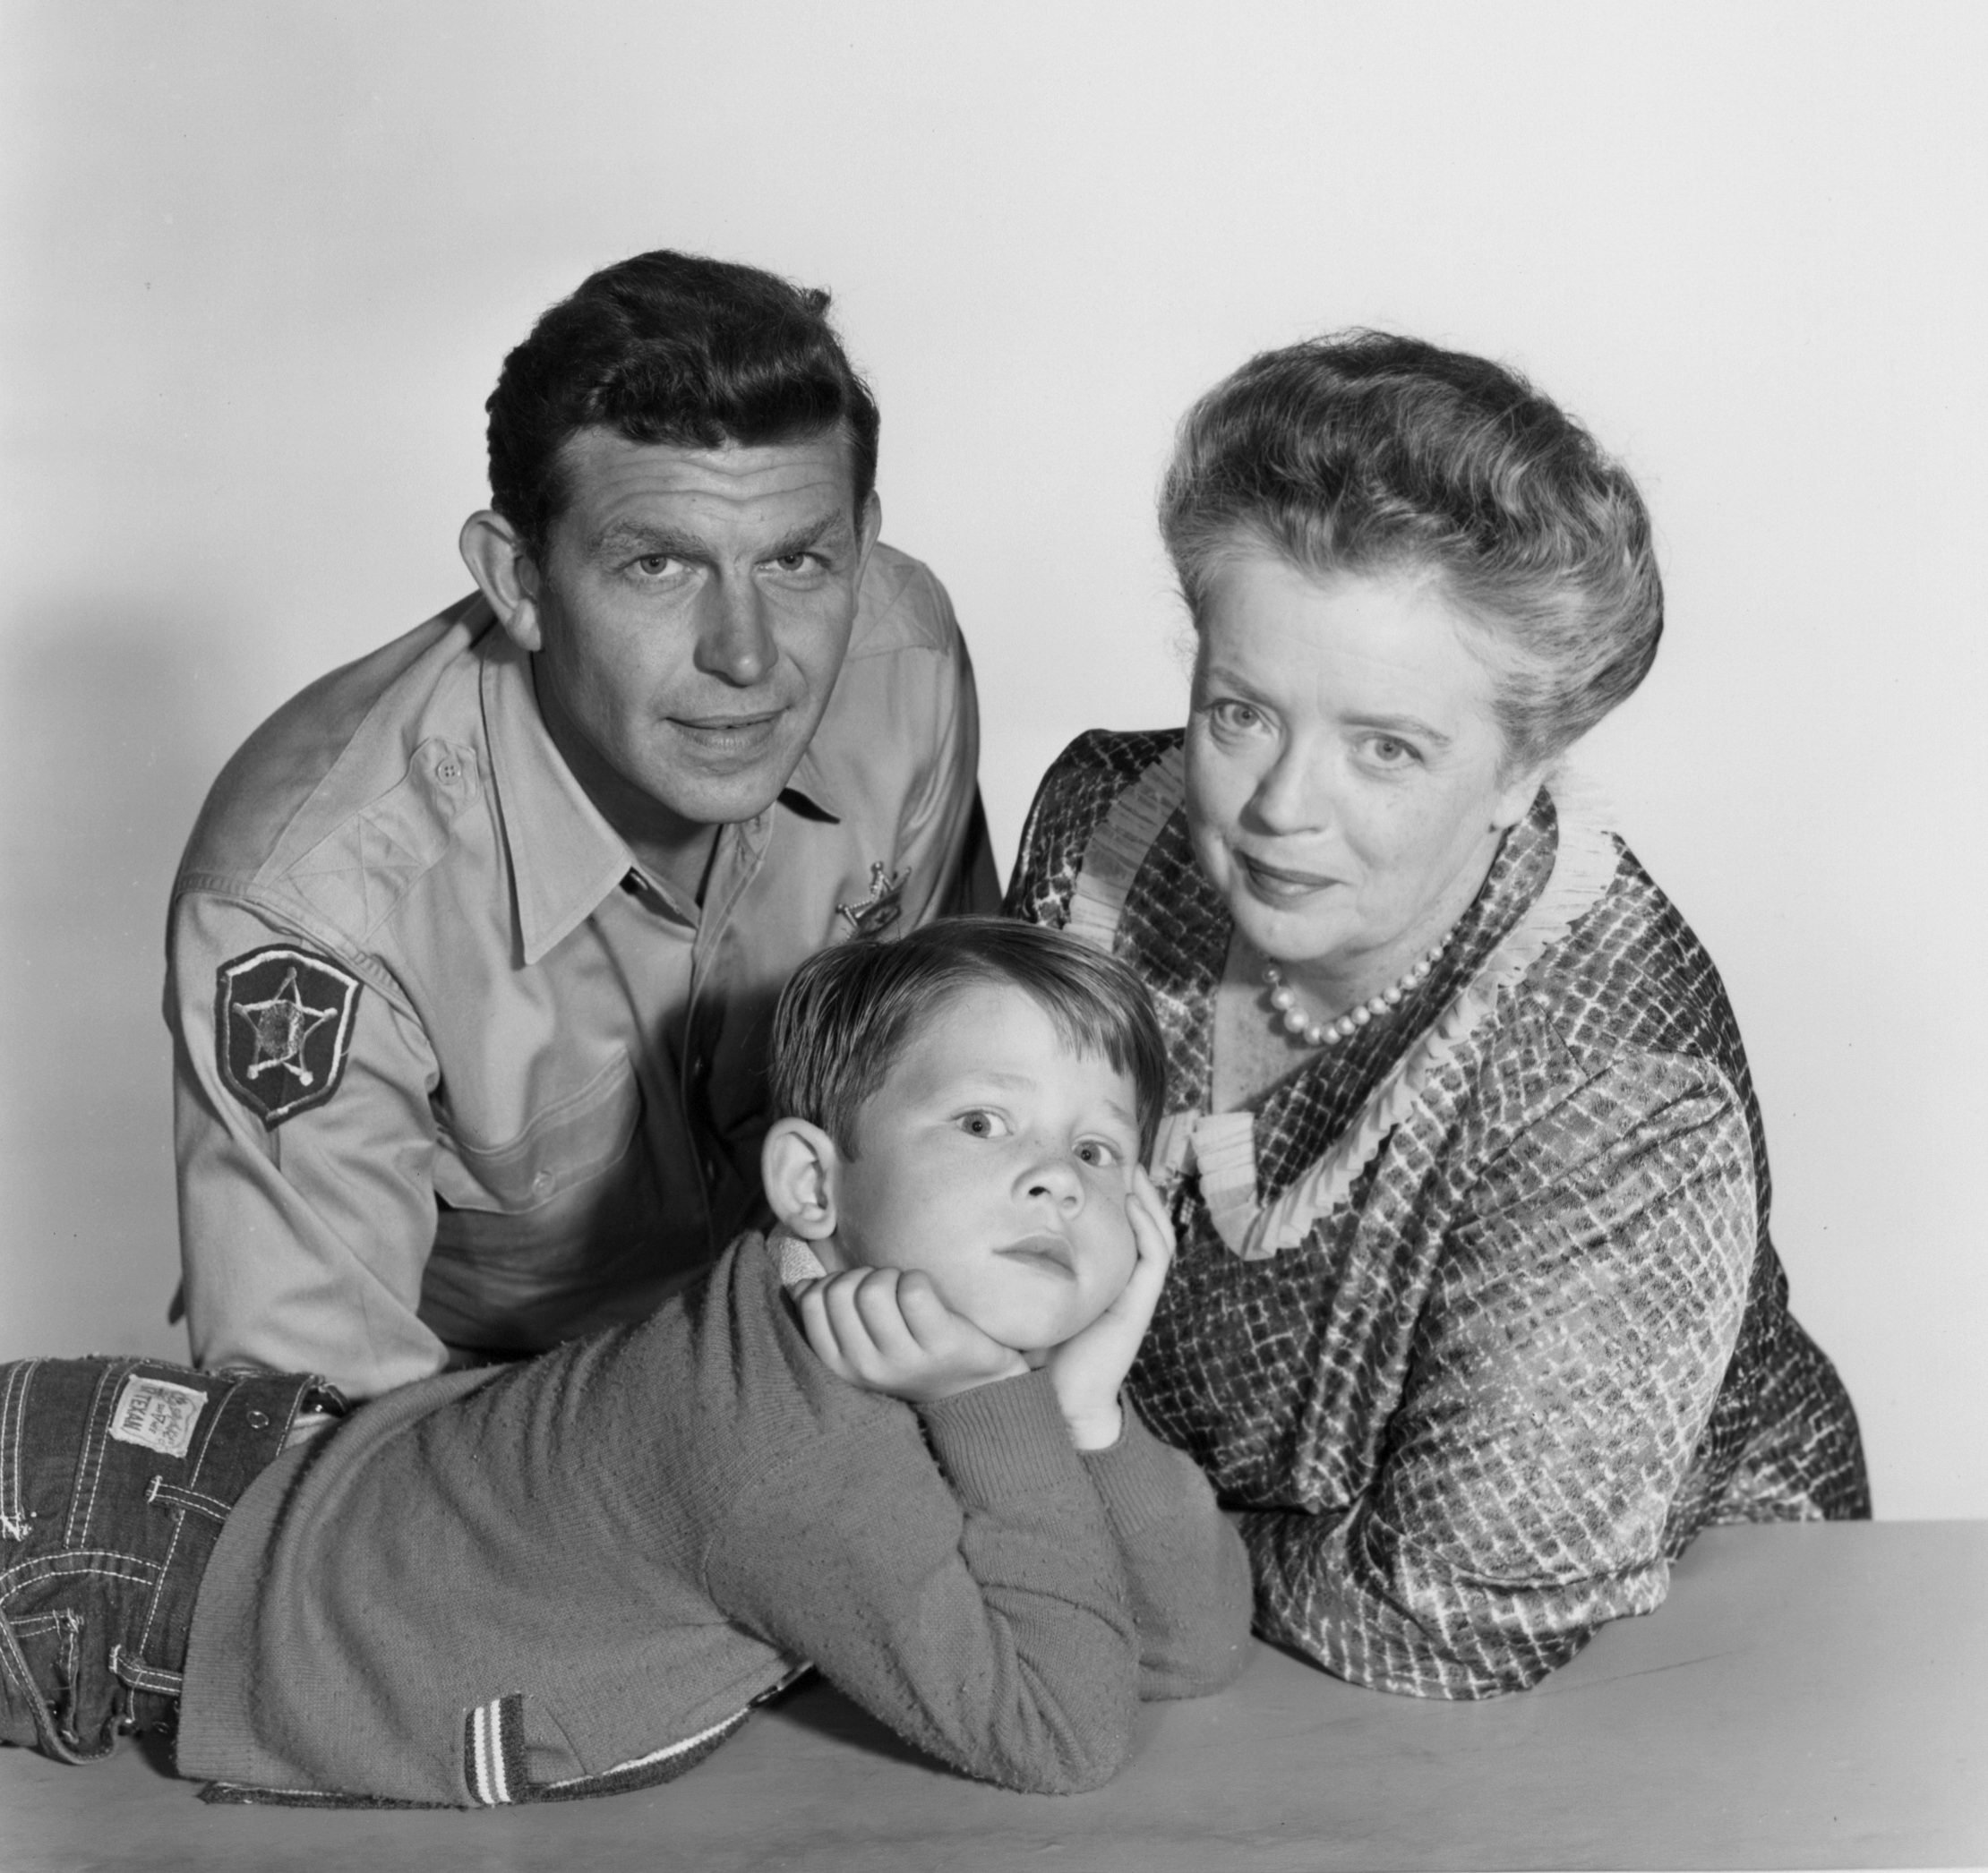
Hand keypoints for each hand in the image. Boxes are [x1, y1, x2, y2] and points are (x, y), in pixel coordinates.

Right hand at [794, 1264, 1029, 1403]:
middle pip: (843, 1289)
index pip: (813, 1302)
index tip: (858, 1293)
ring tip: (907, 1294)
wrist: (976, 1385)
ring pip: (876, 1288)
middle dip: (865, 1276)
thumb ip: (827, 1317)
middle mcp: (868, 1367)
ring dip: (893, 1276)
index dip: (835, 1282)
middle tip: (888, 1292)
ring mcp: (904, 1358)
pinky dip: (919, 1279)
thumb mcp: (863, 1344)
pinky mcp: (941, 1343)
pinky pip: (914, 1289)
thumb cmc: (912, 1352)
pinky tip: (929, 1298)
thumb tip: (797, 1285)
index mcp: (841, 1365)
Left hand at [1043, 1167, 1174, 1449]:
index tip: (1102, 1166)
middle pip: (1148, 1227)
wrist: (1055, 1402)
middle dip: (1141, 1191)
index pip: (1125, 1231)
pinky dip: (1148, 1227)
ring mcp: (1135, 1295)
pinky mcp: (1137, 1306)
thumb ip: (1020, 1271)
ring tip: (1134, 1171)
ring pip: (1158, 1237)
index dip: (1123, 1199)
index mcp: (1105, 1283)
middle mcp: (1125, 1285)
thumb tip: (981, 1232)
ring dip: (1149, 1202)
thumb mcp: (1029, 1299)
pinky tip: (1131, 1203)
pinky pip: (1154, 1258)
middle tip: (1125, 1157)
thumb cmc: (1036, 1354)